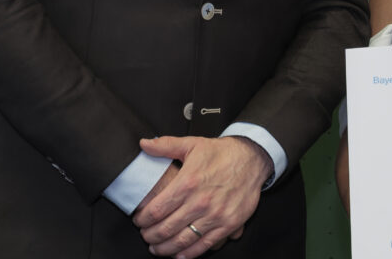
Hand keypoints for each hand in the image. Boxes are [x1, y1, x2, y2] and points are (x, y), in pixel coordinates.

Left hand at [132, 136, 272, 257]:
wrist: (251, 158)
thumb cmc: (222, 153)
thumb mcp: (192, 144)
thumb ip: (166, 145)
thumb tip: (144, 144)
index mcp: (188, 182)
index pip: (156, 210)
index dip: (143, 219)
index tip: (139, 220)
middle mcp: (200, 202)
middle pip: (166, 229)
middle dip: (150, 236)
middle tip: (146, 236)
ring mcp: (215, 215)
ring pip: (182, 240)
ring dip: (165, 248)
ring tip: (157, 248)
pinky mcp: (228, 224)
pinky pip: (204, 245)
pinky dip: (188, 254)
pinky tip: (179, 254)